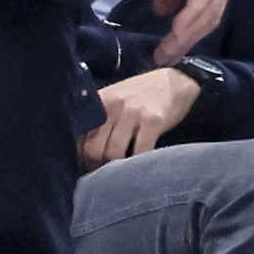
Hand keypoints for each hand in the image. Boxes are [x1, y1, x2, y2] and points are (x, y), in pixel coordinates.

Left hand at [80, 68, 201, 169]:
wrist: (174, 82)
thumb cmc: (142, 94)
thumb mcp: (115, 98)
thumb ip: (98, 118)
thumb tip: (82, 148)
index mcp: (100, 101)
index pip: (79, 136)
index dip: (81, 155)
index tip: (89, 163)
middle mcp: (113, 106)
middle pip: (93, 149)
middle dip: (97, 165)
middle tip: (105, 171)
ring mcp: (133, 113)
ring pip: (114, 153)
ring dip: (117, 167)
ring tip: (122, 169)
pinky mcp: (153, 121)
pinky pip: (140, 151)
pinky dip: (138, 162)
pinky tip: (140, 162)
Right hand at [151, 0, 241, 65]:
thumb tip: (164, 12)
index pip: (208, 12)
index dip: (189, 34)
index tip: (169, 52)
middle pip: (211, 16)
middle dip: (187, 41)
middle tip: (165, 59)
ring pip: (210, 9)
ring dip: (187, 33)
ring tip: (168, 51)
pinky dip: (192, 13)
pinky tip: (178, 28)